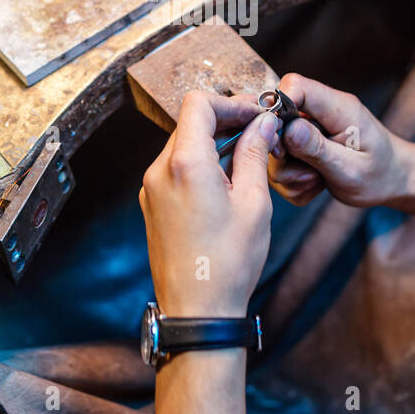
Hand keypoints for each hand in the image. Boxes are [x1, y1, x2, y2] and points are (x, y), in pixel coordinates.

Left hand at [140, 91, 281, 317]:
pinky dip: (200, 164)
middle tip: (258, 133)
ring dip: (213, 143)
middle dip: (225, 121)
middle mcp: (160, 171)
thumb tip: (263, 123)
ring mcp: (152, 189)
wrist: (196, 310)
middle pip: (189, 122)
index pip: (199, 104)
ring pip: (182, 145)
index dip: (230, 103)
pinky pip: (175, 169)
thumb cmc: (227, 262)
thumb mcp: (254, 202)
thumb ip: (255, 154)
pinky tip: (225, 182)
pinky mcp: (152, 205)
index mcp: (185, 163)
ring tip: (246, 159)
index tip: (255, 116)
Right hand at [267, 73, 409, 208]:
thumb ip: (317, 148)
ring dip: (290, 172)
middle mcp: (321, 111)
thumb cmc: (380, 174)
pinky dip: (293, 179)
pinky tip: (314, 184)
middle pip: (276, 119)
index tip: (282, 145)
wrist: (394, 180)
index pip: (295, 85)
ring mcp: (311, 126)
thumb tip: (287, 129)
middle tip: (309, 175)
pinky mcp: (305, 141)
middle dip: (283, 155)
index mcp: (338, 108)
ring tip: (316, 182)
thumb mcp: (350, 169)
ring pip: (276, 145)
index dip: (277, 108)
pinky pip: (282, 160)